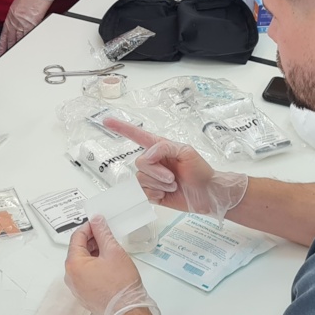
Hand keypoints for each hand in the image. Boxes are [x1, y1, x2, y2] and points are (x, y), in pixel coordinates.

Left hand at [0, 0, 54, 57]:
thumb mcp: (19, 3)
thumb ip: (17, 13)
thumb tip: (17, 19)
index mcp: (11, 15)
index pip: (4, 33)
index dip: (1, 42)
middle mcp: (15, 20)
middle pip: (9, 38)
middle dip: (5, 48)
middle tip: (2, 55)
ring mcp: (23, 23)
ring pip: (17, 39)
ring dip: (13, 48)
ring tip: (11, 55)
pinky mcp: (33, 24)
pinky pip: (27, 37)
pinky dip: (24, 44)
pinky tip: (22, 49)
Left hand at [64, 216, 159, 314]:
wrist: (127, 311)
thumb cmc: (120, 285)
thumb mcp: (113, 251)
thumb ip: (102, 233)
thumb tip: (97, 221)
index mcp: (74, 264)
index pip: (77, 237)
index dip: (89, 227)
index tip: (99, 223)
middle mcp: (71, 277)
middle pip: (78, 250)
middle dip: (92, 241)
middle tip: (107, 236)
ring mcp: (76, 288)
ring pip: (82, 263)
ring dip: (93, 254)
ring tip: (109, 251)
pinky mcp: (83, 295)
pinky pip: (85, 275)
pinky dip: (93, 267)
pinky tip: (107, 266)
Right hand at [104, 119, 248, 220]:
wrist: (208, 194)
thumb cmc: (201, 170)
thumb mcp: (186, 151)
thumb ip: (163, 148)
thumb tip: (146, 156)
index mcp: (160, 148)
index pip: (137, 135)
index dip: (121, 128)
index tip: (106, 121)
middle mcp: (153, 162)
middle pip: (139, 163)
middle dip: (157, 172)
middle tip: (173, 176)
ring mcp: (152, 178)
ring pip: (141, 179)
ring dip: (159, 184)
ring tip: (173, 185)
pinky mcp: (153, 194)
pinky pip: (144, 193)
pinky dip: (156, 194)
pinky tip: (167, 194)